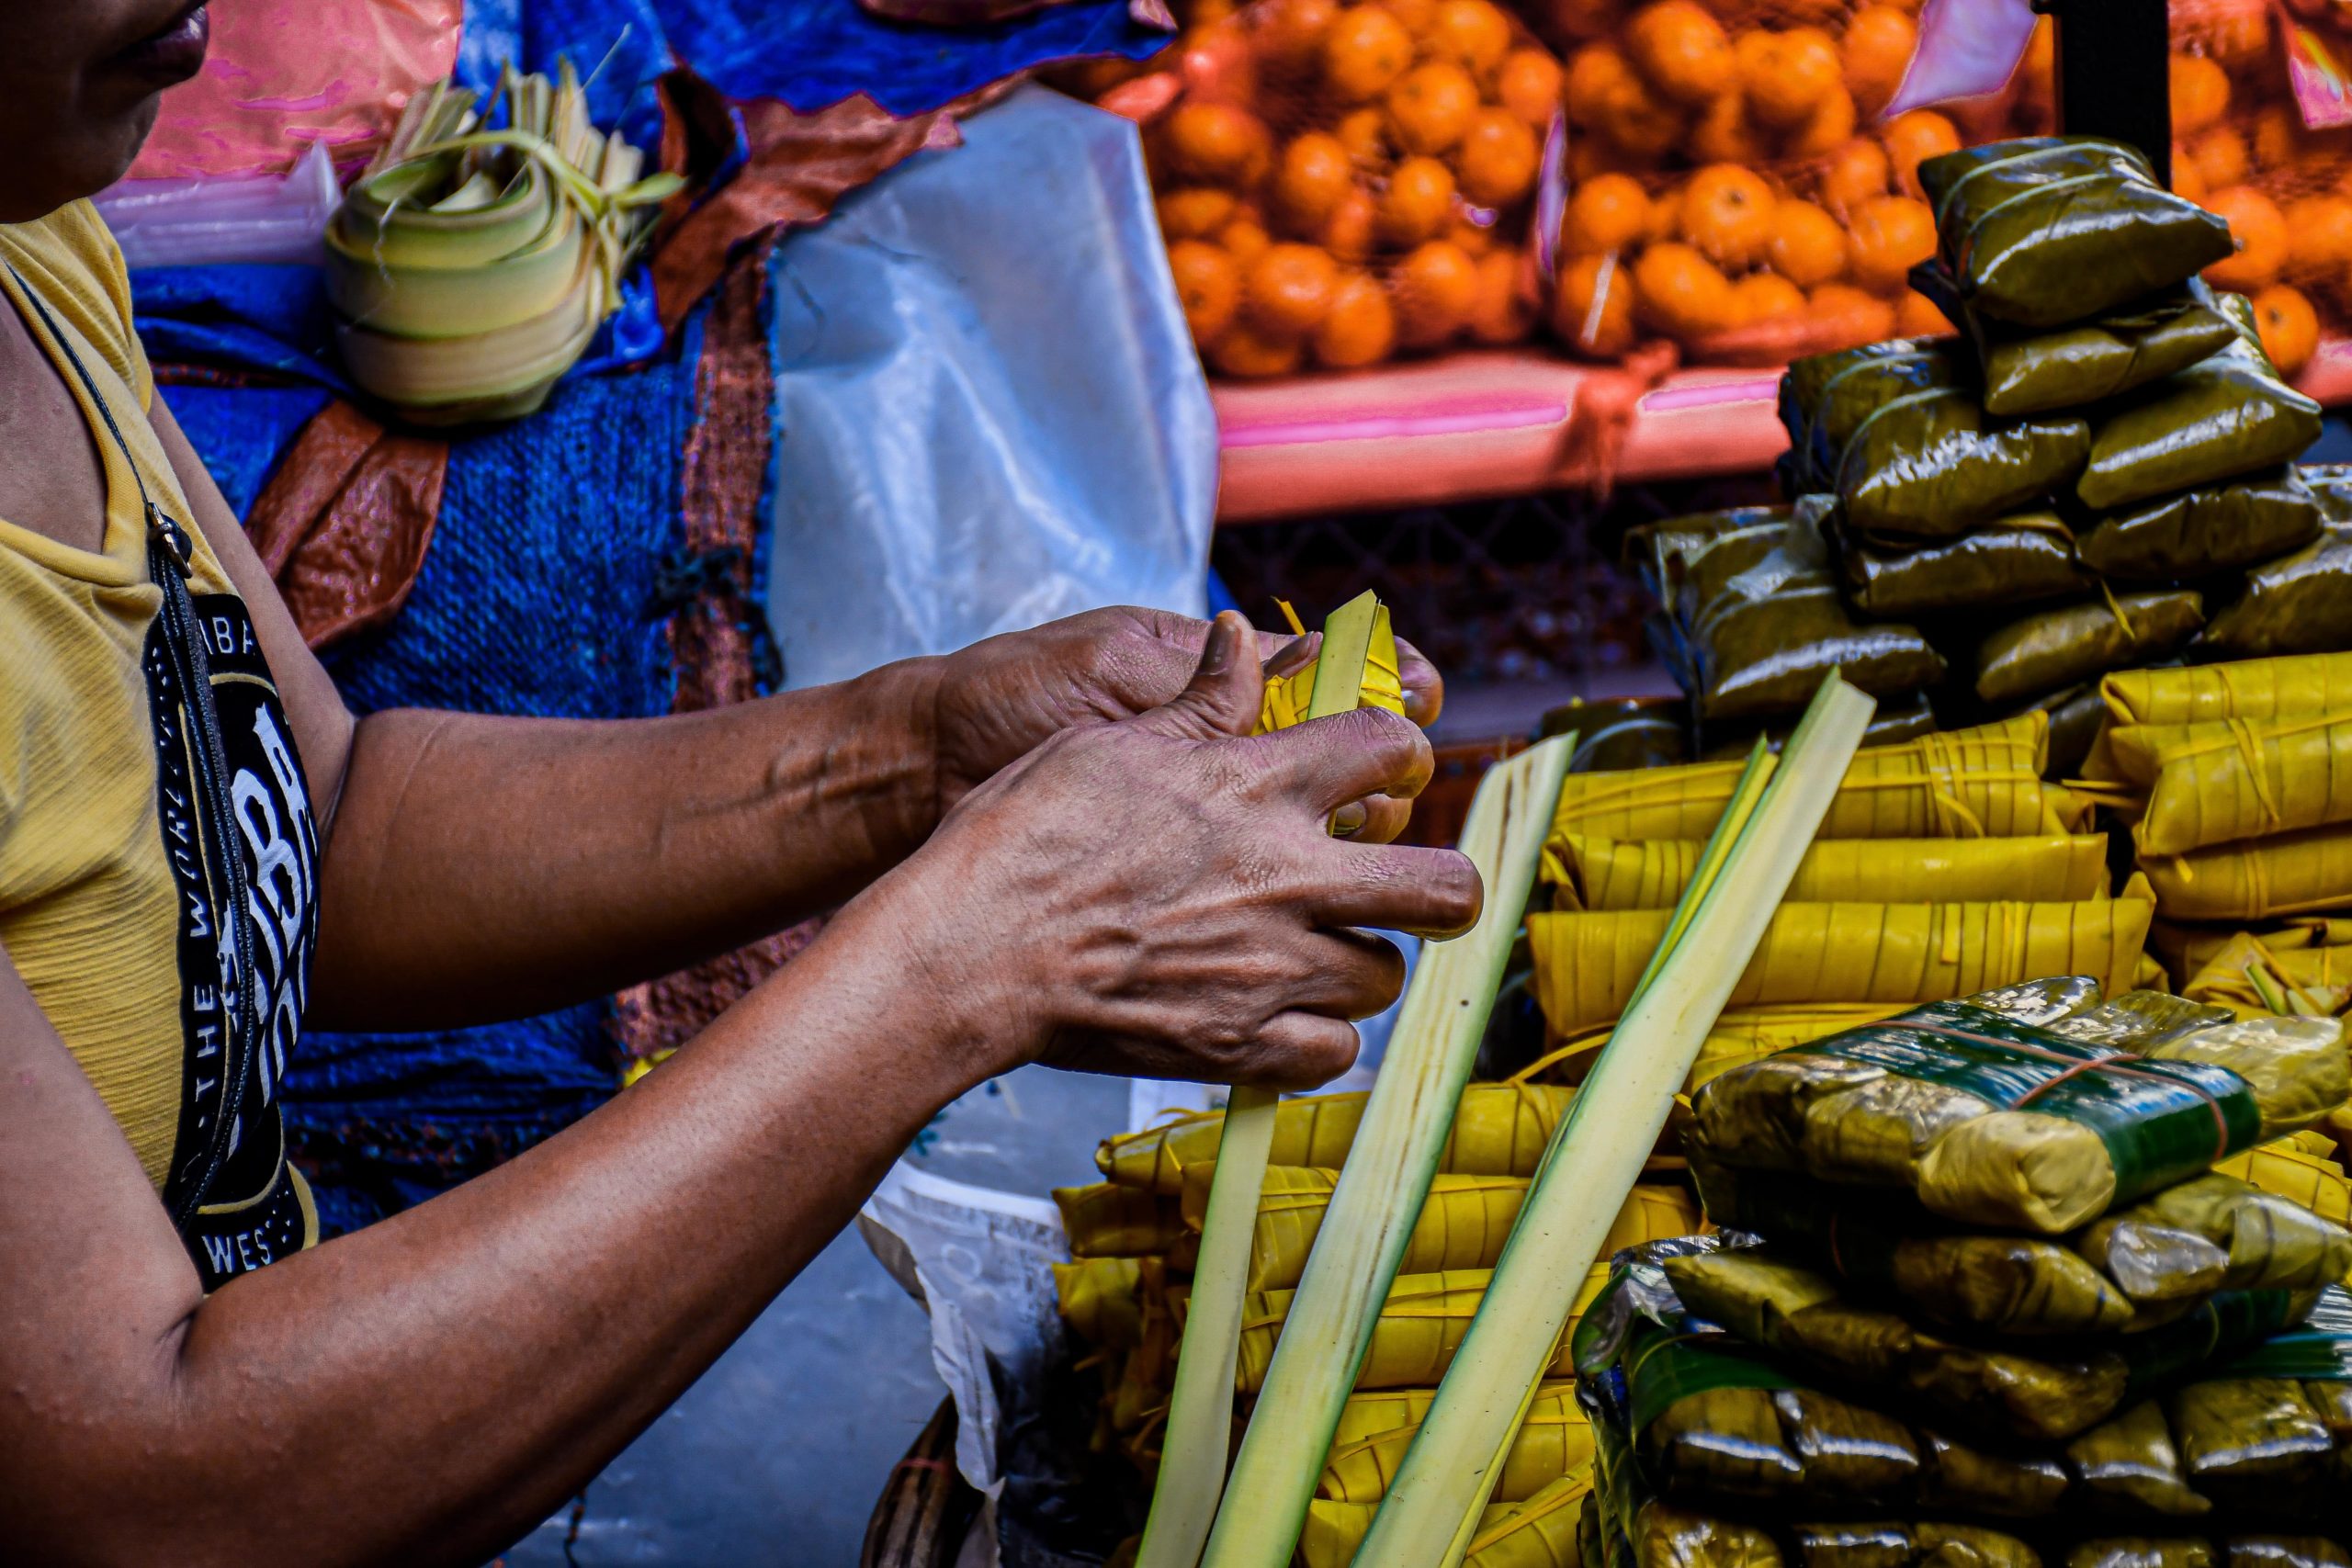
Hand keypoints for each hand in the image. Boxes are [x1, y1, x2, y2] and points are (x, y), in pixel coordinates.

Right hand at [875, 613, 1480, 1089]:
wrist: (973, 949)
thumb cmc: (1025, 836)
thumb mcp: (1112, 741)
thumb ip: (1201, 700)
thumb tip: (1241, 633)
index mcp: (1257, 785)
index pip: (1389, 749)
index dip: (1404, 753)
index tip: (1389, 769)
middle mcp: (1285, 875)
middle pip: (1442, 888)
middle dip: (1445, 886)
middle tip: (1416, 888)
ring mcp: (1270, 968)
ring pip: (1385, 976)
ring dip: (1360, 962)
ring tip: (1317, 954)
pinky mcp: (1240, 1044)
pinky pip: (1333, 1054)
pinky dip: (1316, 1038)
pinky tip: (1281, 1016)